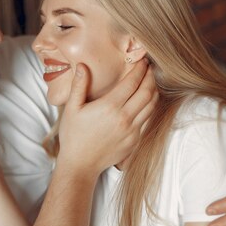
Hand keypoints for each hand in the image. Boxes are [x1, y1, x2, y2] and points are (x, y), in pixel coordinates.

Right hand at [57, 59, 157, 174]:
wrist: (80, 164)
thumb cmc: (73, 136)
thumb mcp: (71, 109)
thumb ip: (78, 86)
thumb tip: (82, 66)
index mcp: (109, 107)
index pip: (132, 83)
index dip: (140, 69)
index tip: (142, 61)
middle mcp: (124, 118)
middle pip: (147, 92)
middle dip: (150, 77)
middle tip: (149, 68)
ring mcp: (132, 131)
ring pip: (151, 106)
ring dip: (153, 92)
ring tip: (150, 82)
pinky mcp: (135, 141)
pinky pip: (148, 120)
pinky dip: (150, 108)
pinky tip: (146, 102)